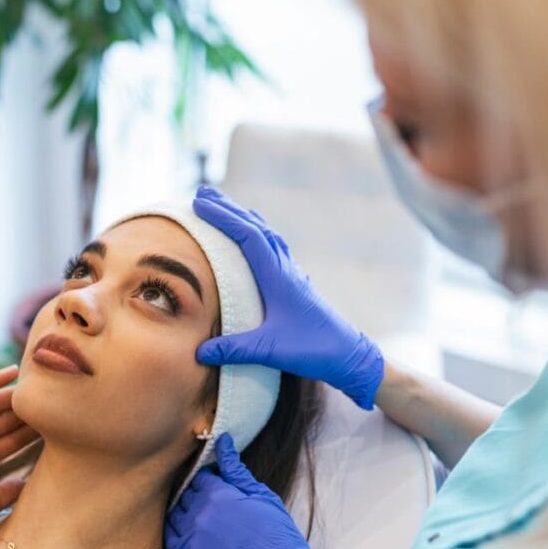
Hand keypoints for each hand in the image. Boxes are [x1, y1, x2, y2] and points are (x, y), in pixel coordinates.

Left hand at [165, 434, 323, 548]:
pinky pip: (170, 539)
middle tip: (212, 506)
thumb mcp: (262, 497)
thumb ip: (237, 470)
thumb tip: (223, 442)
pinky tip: (192, 537)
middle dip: (197, 496)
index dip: (208, 481)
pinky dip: (177, 534)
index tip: (216, 488)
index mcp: (218, 492)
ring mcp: (189, 537)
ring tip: (204, 523)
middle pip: (186, 494)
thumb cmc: (278, 538)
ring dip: (185, 514)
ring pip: (175, 514)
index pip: (200, 476)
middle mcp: (199, 512)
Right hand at [193, 186, 383, 408]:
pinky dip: (258, 234)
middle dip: (228, 208)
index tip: (199, 203)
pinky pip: (274, 248)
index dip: (223, 217)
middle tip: (202, 193)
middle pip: (255, 228)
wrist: (349, 355)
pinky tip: (254, 237)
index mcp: (278, 276)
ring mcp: (292, 274)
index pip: (248, 236)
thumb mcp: (270, 350)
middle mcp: (286, 269)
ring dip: (243, 218)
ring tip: (223, 206)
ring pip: (266, 235)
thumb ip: (234, 349)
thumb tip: (199, 352)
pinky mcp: (295, 284)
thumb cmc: (314, 349)